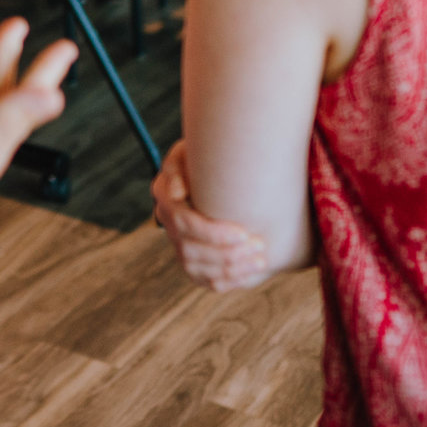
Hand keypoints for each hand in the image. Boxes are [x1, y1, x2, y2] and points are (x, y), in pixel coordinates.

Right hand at [152, 141, 269, 291]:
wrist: (227, 173)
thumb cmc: (214, 154)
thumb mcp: (200, 144)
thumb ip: (184, 160)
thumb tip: (177, 190)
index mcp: (165, 193)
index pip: (183, 223)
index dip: (212, 233)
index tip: (243, 232)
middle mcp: (168, 222)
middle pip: (190, 250)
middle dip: (227, 253)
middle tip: (259, 246)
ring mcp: (179, 244)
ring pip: (197, 269)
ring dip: (231, 268)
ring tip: (261, 259)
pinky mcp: (195, 263)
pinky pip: (207, 281)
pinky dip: (229, 280)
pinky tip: (251, 271)